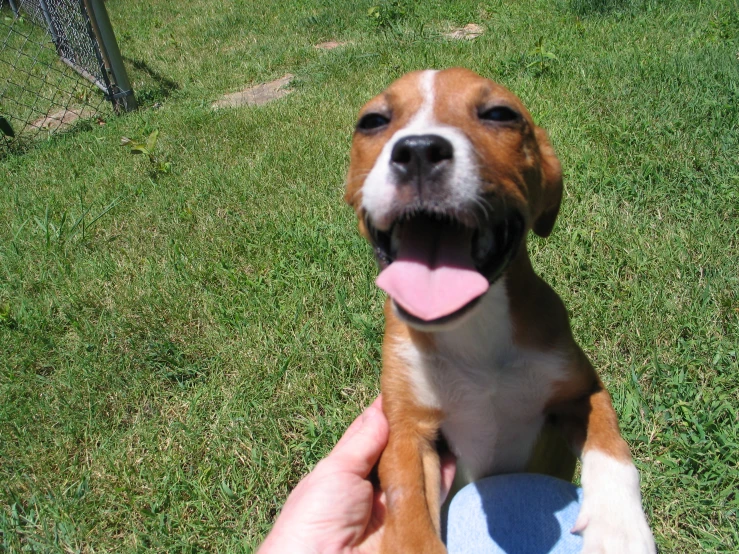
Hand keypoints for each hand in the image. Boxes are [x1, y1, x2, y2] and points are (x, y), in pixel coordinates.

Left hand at [257, 396, 455, 553]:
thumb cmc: (317, 516)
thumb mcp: (335, 470)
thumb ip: (363, 441)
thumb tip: (383, 410)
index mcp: (347, 467)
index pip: (373, 432)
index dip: (389, 411)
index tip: (409, 387)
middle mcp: (373, 483)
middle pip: (400, 448)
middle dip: (415, 427)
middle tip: (435, 400)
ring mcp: (394, 502)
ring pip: (419, 469)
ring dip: (432, 448)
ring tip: (448, 419)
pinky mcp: (414, 522)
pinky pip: (433, 495)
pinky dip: (444, 476)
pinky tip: (453, 454)